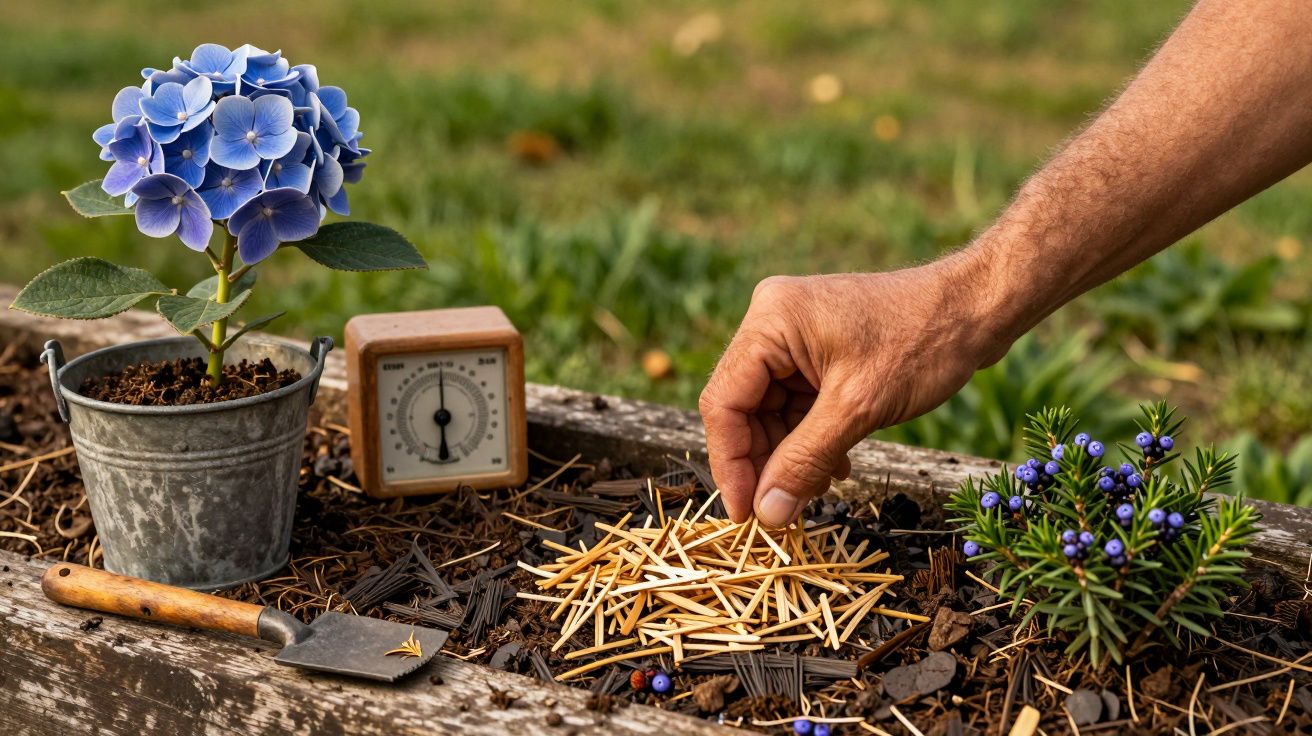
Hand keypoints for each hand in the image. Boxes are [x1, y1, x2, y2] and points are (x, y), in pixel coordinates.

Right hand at [699, 257, 1007, 525]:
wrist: (978, 307)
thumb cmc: (923, 343)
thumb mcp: (859, 409)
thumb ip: (805, 461)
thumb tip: (768, 514)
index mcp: (770, 323)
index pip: (725, 403)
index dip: (730, 464)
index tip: (745, 514)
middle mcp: (772, 323)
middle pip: (744, 409)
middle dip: (763, 463)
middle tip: (781, 512)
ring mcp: (795, 336)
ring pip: (771, 411)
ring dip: (790, 455)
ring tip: (815, 491)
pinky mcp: (818, 349)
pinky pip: (797, 403)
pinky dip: (810, 438)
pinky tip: (834, 467)